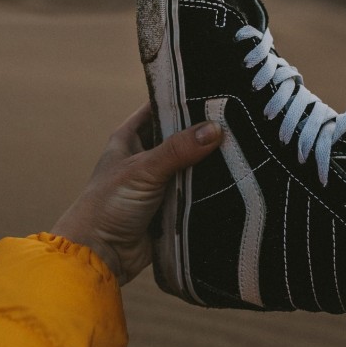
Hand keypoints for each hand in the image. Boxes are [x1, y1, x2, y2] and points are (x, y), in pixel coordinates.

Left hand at [51, 103, 221, 284]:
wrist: (100, 256)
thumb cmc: (108, 205)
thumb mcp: (142, 170)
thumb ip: (178, 150)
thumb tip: (215, 129)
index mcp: (130, 137)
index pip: (160, 107)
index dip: (183, 99)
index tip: (215, 90)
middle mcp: (146, 155)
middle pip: (181, 135)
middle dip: (204, 131)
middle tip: (237, 118)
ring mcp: (160, 181)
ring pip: (192, 163)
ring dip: (211, 160)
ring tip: (245, 143)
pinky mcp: (172, 205)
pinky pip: (197, 190)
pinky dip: (211, 186)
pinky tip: (238, 175)